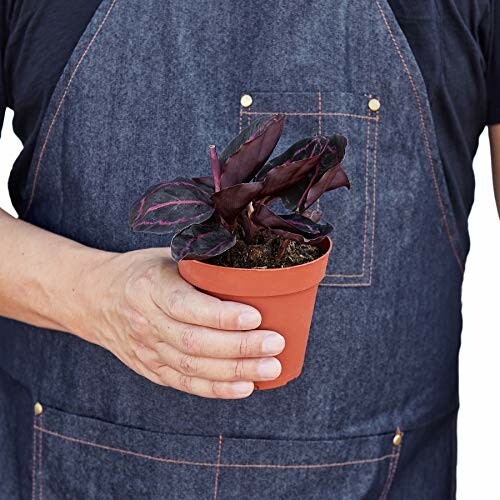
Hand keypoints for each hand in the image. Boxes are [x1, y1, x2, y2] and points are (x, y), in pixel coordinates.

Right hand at [78, 248, 284, 398]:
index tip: (255, 316)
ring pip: (192, 367)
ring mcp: (146, 349)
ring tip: (270, 368)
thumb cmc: (139, 272)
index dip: (221, 315)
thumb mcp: (165, 256)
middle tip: (275, 344)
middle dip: (239, 347)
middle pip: (194, 342)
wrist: (94, 299)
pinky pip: (184, 384)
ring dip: (234, 372)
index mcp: (150, 287)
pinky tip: (244, 388)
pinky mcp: (150, 369)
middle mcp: (146, 321)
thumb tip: (249, 265)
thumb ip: (200, 263)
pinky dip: (216, 389)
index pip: (186, 306)